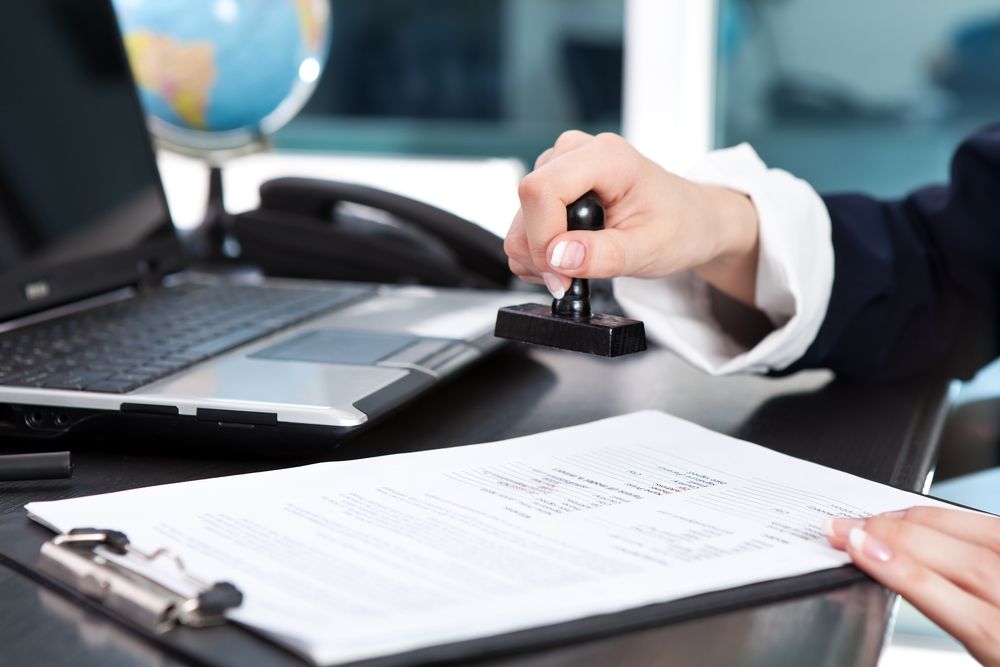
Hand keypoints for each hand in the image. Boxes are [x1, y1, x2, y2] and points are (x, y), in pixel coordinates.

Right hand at [504, 130, 759, 304]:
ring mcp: (562, 165)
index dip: (542, 236)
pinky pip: (524, 219)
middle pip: (527, 200)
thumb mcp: (649, 250)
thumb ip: (603, 255)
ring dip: (537, 253)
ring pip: (521, 214)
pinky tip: (567, 257)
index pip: (543, 189)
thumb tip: (558, 258)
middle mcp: (578, 152)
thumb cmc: (679, 226)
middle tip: (568, 280)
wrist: (691, 221)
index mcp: (606, 157)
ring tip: (575, 267)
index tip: (561, 273)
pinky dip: (538, 250)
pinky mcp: (553, 183)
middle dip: (539, 251)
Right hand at [826, 507, 999, 664]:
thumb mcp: (981, 658)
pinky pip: (990, 524)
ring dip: (912, 521)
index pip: (946, 596)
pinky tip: (918, 518)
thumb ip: (948, 620)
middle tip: (843, 527)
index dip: (895, 566)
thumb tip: (891, 574)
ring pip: (975, 532)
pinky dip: (947, 517)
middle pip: (959, 559)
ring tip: (871, 521)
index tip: (855, 546)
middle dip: (892, 535)